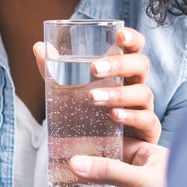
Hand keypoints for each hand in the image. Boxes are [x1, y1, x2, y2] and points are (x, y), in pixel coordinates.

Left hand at [32, 27, 159, 143]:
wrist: (98, 151)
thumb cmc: (86, 114)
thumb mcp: (68, 91)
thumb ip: (54, 70)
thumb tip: (38, 46)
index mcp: (122, 71)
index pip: (133, 48)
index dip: (132, 38)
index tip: (119, 35)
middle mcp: (136, 85)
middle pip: (141, 65)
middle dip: (120, 64)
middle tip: (94, 68)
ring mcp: (145, 107)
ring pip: (143, 93)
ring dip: (118, 93)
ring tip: (93, 97)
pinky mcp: (148, 131)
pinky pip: (148, 120)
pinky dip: (132, 117)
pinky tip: (114, 116)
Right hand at [62, 137, 167, 186]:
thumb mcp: (141, 178)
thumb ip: (108, 170)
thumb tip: (76, 162)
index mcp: (148, 162)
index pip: (117, 148)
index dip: (96, 144)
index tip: (72, 142)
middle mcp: (141, 183)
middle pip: (107, 176)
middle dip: (85, 175)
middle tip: (60, 169)